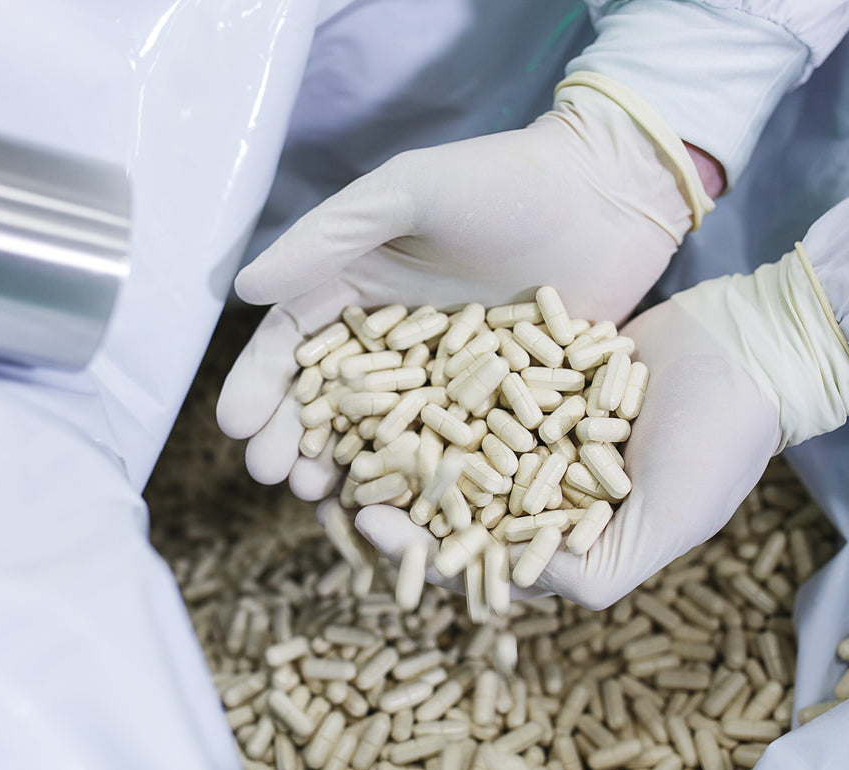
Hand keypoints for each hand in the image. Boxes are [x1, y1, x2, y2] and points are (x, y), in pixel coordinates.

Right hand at [217, 75, 712, 499]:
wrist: (612, 195)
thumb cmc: (505, 180)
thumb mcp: (409, 191)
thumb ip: (330, 236)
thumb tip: (244, 288)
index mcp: (362, 285)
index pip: (295, 341)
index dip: (261, 383)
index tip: (236, 428)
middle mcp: (397, 338)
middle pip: (333, 398)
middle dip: (297, 438)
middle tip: (276, 480)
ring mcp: (448, 376)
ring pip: (386, 433)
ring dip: (351, 468)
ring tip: (322, 500)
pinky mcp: (500, 403)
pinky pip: (454, 448)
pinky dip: (425, 480)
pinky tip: (403, 510)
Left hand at [359, 247, 848, 608]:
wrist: (750, 347)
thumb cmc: (718, 444)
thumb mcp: (665, 524)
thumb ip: (595, 573)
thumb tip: (511, 597)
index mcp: (570, 536)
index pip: (483, 557)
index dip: (422, 550)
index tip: (370, 530)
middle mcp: (545, 486)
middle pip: (454, 501)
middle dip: (395, 497)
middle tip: (331, 484)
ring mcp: (537, 428)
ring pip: (455, 442)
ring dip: (400, 441)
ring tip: (342, 431)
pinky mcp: (535, 372)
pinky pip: (477, 381)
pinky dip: (432, 382)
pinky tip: (382, 371)